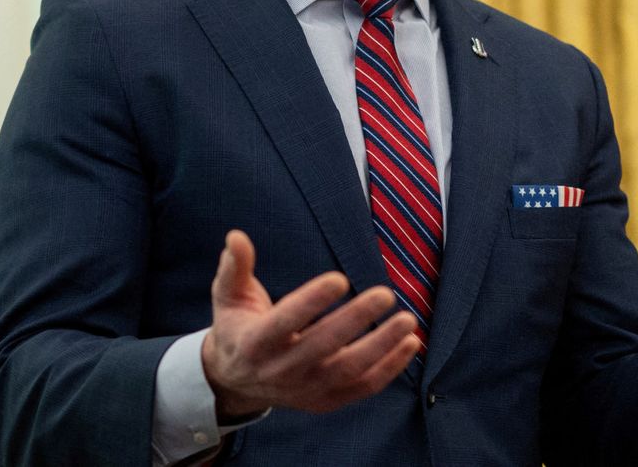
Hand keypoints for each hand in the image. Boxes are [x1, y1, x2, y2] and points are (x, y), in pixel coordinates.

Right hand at [200, 229, 417, 418]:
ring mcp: (305, 389)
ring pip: (349, 370)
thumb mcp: (228, 295)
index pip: (286, 321)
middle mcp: (281, 370)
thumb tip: (236, 236)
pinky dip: (390, 368)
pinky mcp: (325, 401)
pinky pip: (363, 387)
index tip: (339, 279)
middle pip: (323, 346)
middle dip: (356, 319)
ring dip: (382, 346)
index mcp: (255, 342)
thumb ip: (235, 266)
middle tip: (385, 294)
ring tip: (407, 319)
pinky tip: (410, 343)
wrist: (236, 381)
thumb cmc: (237, 326)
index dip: (311, 301)